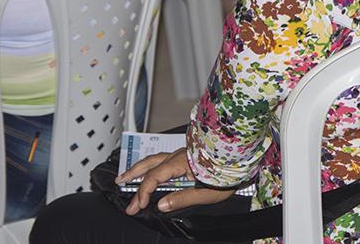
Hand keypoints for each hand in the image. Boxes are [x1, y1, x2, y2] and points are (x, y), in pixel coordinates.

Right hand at [117, 147, 234, 214]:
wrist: (241, 158)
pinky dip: (150, 163)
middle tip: (119, 184)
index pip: (154, 177)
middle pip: (150, 164)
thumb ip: (182, 198)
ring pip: (155, 157)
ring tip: (126, 175)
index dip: (143, 192)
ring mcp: (182, 153)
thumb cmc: (228, 174)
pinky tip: (148, 168)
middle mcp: (179, 155)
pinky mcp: (186, 154)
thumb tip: (160, 205)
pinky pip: (162, 157)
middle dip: (133, 175)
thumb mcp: (207, 192)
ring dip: (139, 167)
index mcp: (182, 163)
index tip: (137, 206)